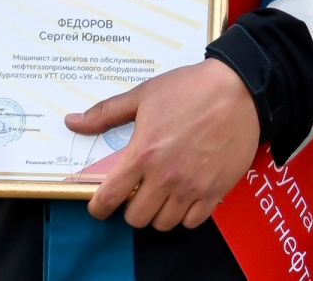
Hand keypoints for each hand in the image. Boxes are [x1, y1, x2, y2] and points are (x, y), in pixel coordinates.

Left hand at [67, 59, 261, 230]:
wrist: (239, 89)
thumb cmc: (190, 89)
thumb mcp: (144, 95)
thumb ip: (106, 113)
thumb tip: (72, 122)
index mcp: (143, 154)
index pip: (109, 198)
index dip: (98, 208)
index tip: (100, 205)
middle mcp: (165, 176)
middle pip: (136, 218)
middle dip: (131, 207)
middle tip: (139, 191)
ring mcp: (192, 187)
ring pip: (163, 224)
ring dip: (158, 212)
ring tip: (162, 193)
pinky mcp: (215, 191)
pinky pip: (192, 222)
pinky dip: (185, 214)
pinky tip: (185, 195)